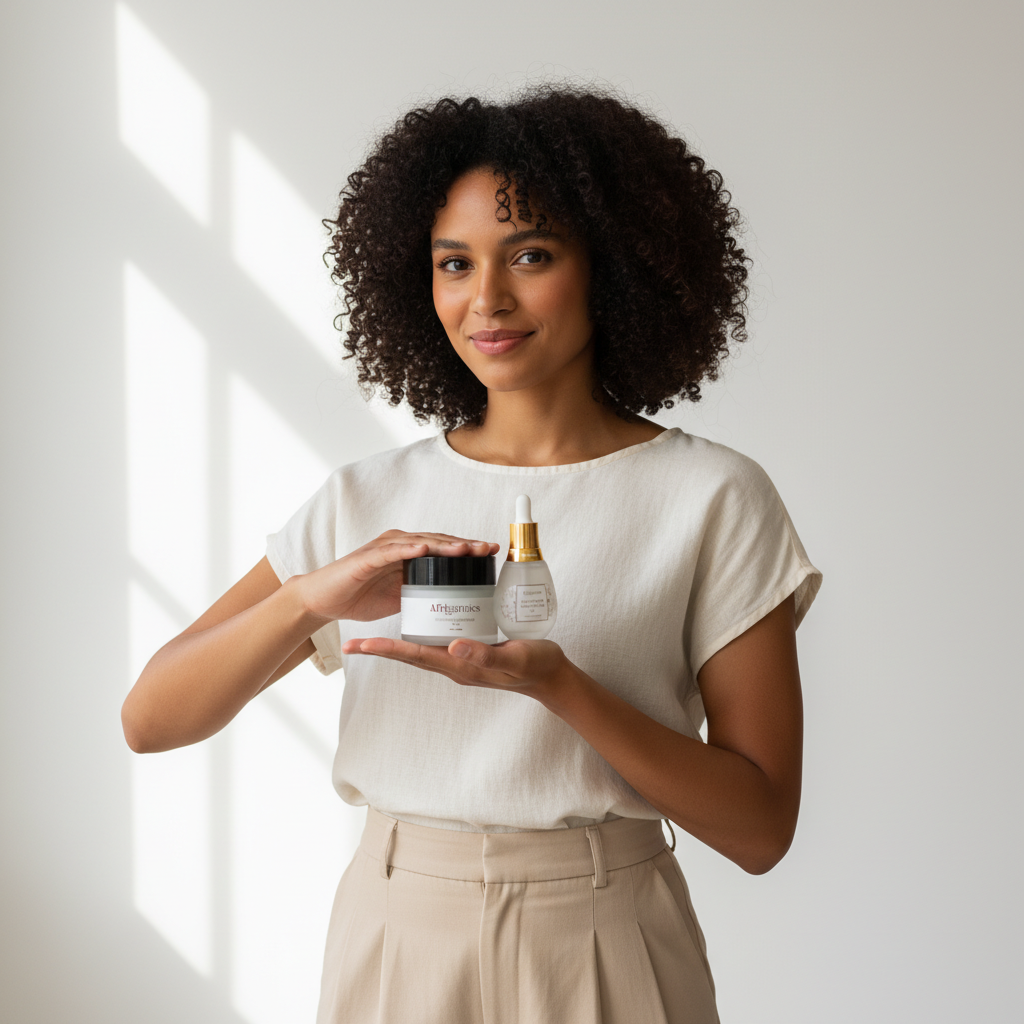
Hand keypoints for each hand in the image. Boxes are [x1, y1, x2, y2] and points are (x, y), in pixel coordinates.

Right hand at [299, 531, 498, 624]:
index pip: (445, 549)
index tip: (493, 553)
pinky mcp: (367, 557)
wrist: (324, 601)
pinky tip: (425, 549)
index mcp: (409, 554)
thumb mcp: (399, 597)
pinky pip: (392, 551)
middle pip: (439, 542)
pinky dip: (409, 549)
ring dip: (444, 544)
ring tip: (466, 548)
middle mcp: (400, 545)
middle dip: (465, 544)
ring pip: (420, 543)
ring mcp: (384, 549)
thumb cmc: (359, 596)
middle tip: (489, 548)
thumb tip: (449, 602)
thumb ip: (421, 593)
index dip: (469, 550)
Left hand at [340, 634, 580, 704]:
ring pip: (422, 650)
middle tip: (351, 643)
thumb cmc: (536, 667)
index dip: (386, 649)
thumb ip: (485, 654)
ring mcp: (462, 660)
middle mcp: (455, 664)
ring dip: (398, 644)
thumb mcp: (513, 658)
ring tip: (375, 636)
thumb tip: (451, 647)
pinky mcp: (471, 653)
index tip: (359, 645)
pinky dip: (423, 634)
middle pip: (410, 655)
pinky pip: (439, 644)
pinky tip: (422, 624)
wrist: (553, 677)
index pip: (415, 655)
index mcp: (459, 666)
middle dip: (381, 649)